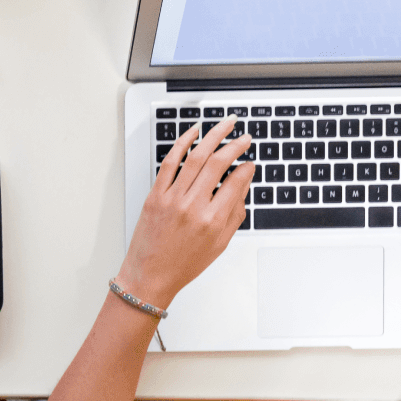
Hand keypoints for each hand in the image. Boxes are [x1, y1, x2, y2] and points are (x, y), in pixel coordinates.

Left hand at [115, 116, 252, 310]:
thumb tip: (244, 184)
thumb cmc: (184, 264)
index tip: (250, 162)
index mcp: (213, 221)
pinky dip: (182, 143)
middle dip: (236, 145)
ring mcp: (172, 199)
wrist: (149, 276)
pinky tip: (194, 132)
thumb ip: (235, 213)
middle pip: (218, 164)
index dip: (247, 169)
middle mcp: (193, 207)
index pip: (237, 182)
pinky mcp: (155, 196)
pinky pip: (169, 162)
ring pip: (195, 157)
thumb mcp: (220, 244)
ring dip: (214, 136)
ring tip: (226, 124)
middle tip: (245, 137)